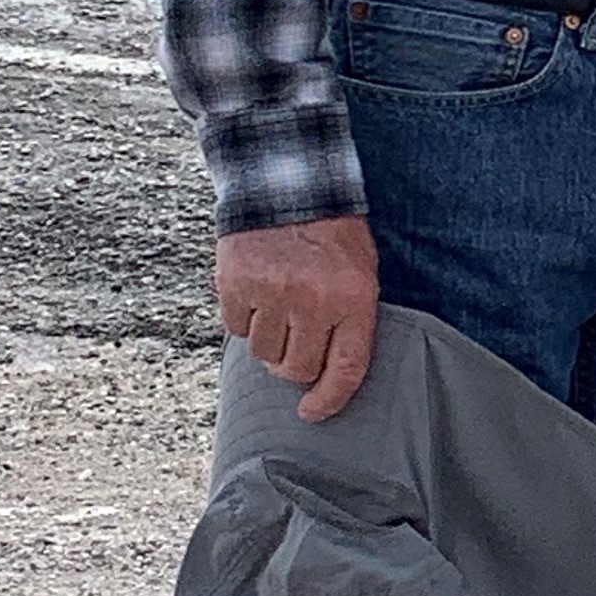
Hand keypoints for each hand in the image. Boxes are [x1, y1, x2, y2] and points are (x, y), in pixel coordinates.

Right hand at [216, 214, 381, 420]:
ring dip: (269, 340)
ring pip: (264, 353)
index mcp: (353, 299)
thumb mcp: (360, 271)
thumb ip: (351, 319)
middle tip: (296, 340)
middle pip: (298, 368)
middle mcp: (313, 301)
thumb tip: (330, 373)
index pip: (346, 369)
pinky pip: (237, 328)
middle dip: (295, 364)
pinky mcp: (236, 285)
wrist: (287, 183)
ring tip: (278, 306)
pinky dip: (244, 318)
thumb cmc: (331, 233)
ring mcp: (272, 294)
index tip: (312, 412)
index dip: (329, 399)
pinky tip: (256, 293)